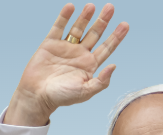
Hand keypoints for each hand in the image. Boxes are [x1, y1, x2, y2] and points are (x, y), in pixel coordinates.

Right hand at [5, 3, 128, 126]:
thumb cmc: (62, 97)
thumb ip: (101, 82)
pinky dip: (64, 17)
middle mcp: (79, 54)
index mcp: (90, 65)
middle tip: (110, 7)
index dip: (116, 37)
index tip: (125, 25)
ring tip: (92, 6)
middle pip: (95, 34)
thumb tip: (113, 66)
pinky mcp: (50, 44)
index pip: (106, 48)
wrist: (37, 96)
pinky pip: (59, 27)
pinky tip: (71, 7)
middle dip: (103, 21)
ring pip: (78, 28)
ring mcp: (65, 47)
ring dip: (85, 17)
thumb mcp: (85, 92)